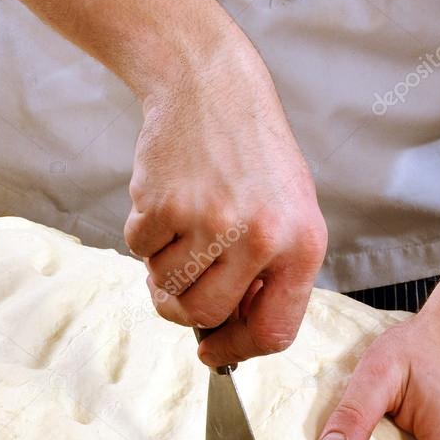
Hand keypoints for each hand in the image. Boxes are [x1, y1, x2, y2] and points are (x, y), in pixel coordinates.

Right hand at [124, 42, 326, 367]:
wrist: (209, 86)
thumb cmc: (250, 154)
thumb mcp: (287, 212)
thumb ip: (268, 274)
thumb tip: (229, 331)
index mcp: (302, 244)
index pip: (273, 331)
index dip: (237, 349)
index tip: (214, 353)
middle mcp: (260, 237)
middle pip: (205, 315)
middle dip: (183, 311)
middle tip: (175, 287)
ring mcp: (210, 221)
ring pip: (167, 287)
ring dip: (161, 268)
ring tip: (179, 226)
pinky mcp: (164, 205)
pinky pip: (138, 250)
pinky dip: (143, 234)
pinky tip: (164, 199)